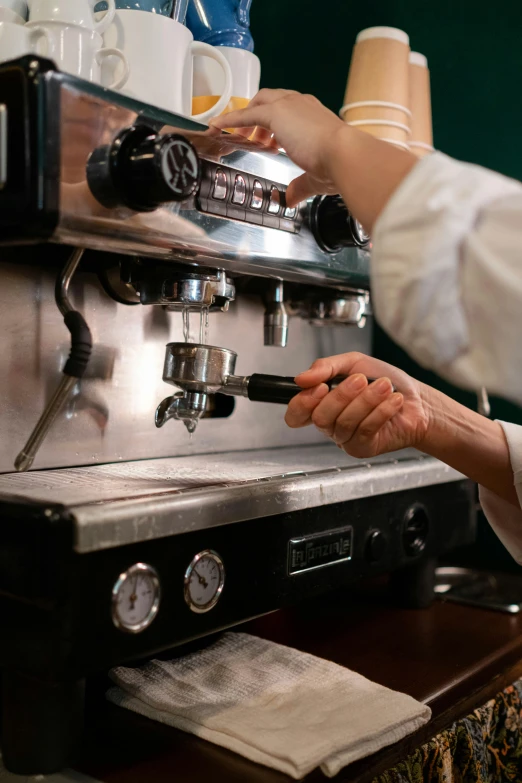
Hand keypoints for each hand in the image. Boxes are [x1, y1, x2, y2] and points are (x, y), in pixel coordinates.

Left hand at [208, 89, 346, 205]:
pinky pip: (246, 114)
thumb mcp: (314, 177)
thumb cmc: (336, 165)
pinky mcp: (276, 113)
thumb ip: (299, 186)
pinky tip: (217, 126)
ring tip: (235, 136)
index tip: (270, 139)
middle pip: (272, 101)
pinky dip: (230, 119)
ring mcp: (289, 105)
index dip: (276, 125)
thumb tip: (290, 198)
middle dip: (258, 117)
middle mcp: (302, 104)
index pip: (290, 111)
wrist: (343, 155)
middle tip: (251, 138)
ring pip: (258, 103)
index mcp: (315, 115)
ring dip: (245, 119)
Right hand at [285, 353, 430, 457]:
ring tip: (384, 386)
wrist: (417, 400)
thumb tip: (301, 378)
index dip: (303, 403)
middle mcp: (330, 424)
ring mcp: (345, 438)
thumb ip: (325, 367)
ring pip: (345, 422)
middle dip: (342, 395)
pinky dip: (381, 412)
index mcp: (321, 403)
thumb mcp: (354, 363)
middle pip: (320, 417)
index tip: (321, 386)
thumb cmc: (384, 381)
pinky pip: (364, 430)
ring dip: (367, 400)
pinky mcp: (362, 447)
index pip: (295, 413)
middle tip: (361, 380)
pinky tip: (393, 401)